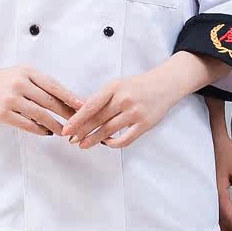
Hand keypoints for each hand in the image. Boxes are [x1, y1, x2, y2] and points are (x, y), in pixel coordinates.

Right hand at [0, 64, 81, 134]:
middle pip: (49, 101)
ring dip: (55, 125)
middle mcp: (20, 84)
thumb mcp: (21, 74)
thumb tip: (65, 99)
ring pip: (40, 115)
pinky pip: (26, 124)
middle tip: (78, 122)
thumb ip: (40, 84)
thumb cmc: (2, 80)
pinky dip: (39, 129)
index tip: (82, 105)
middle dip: (66, 113)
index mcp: (27, 72)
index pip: (54, 85)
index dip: (70, 96)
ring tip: (64, 131)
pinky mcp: (3, 114)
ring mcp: (11, 99)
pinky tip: (46, 132)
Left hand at [61, 64, 183, 150]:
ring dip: (94, 139)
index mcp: (114, 87)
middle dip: (82, 132)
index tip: (66, 129)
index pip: (91, 106)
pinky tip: (106, 143)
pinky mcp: (145, 124)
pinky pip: (125, 139)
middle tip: (71, 140)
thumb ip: (101, 98)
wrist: (165, 85)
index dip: (77, 119)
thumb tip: (79, 114)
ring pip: (109, 131)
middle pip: (98, 120)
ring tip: (83, 145)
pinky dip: (113, 143)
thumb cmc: (137, 86)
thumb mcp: (117, 85)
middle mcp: (124, 99)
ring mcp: (135, 112)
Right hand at [209, 117, 231, 230]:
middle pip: (221, 227)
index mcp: (217, 193)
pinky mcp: (206, 194)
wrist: (209, 139)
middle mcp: (208, 198)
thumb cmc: (224, 151)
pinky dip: (225, 223)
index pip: (230, 220)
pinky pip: (214, 214)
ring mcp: (205, 197)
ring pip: (217, 223)